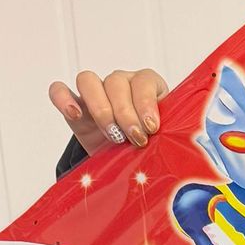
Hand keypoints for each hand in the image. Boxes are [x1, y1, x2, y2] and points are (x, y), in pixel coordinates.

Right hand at [49, 68, 166, 153]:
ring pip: (88, 81)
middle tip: (135, 139)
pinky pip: (59, 90)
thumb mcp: (166, 140)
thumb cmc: (153, 148)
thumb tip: (184, 144)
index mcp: (147, 86)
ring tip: (112, 135)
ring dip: (100, 109)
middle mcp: (121, 84)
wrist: (131, 164)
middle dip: (126, 113)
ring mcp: (96, 93)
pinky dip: (63, 98)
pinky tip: (74, 114)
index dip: (146, 103)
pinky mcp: (76, 108)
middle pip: (116, 82)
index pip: (143, 80)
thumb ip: (171, 135)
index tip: (152, 127)